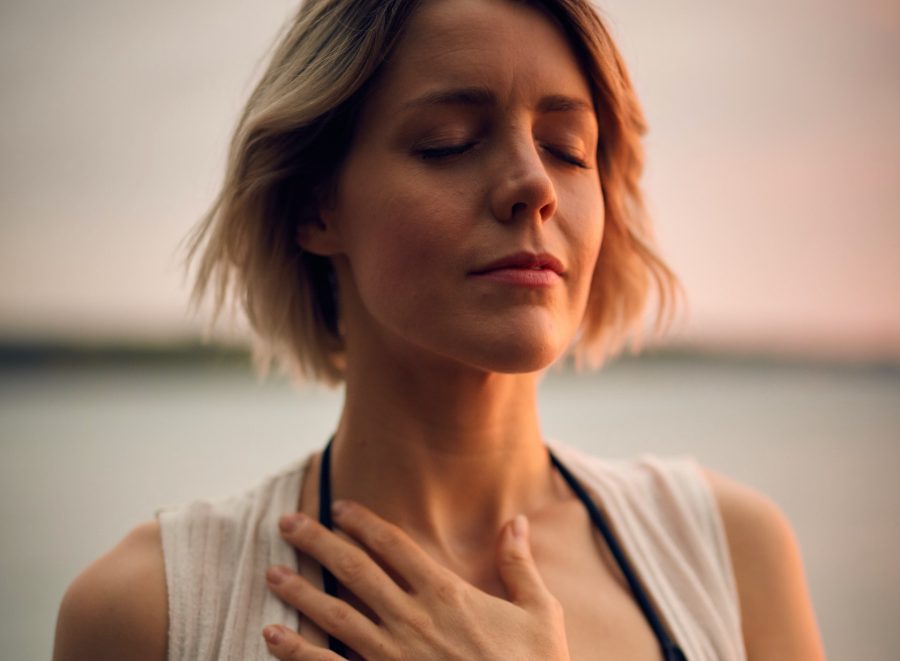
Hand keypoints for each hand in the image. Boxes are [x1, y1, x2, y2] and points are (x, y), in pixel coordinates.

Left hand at [262, 500, 569, 660]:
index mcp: (446, 594)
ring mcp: (393, 656)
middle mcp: (412, 619)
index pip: (394, 546)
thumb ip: (519, 565)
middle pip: (354, 570)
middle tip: (287, 522)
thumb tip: (515, 520)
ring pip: (335, 614)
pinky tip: (272, 636)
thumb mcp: (539, 613)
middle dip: (318, 542)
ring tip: (272, 573)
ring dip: (300, 592)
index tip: (339, 507)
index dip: (363, 523)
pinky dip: (298, 652)